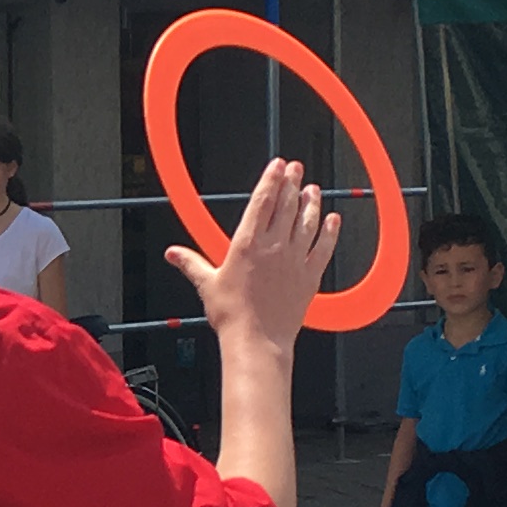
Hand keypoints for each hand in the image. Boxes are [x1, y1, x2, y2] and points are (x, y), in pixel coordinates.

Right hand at [169, 158, 336, 352]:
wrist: (257, 341)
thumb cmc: (232, 315)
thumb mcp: (206, 284)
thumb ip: (191, 264)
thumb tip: (173, 253)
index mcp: (247, 244)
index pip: (261, 202)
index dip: (271, 180)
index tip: (277, 165)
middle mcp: (274, 247)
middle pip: (286, 206)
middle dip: (292, 183)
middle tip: (296, 168)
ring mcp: (294, 260)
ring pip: (306, 222)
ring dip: (311, 203)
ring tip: (313, 189)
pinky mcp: (309, 276)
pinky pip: (324, 248)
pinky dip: (330, 232)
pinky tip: (333, 220)